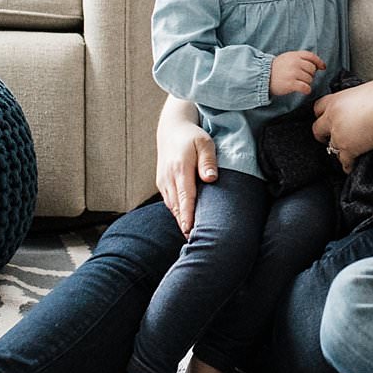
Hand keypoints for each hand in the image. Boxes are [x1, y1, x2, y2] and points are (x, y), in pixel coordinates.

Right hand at [155, 112, 216, 236]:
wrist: (171, 129)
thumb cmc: (192, 136)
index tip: (190, 232)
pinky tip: (186, 223)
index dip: (187, 217)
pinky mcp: (162, 184)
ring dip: (180, 221)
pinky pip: (170, 202)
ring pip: (172, 207)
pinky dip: (177, 213)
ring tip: (192, 238)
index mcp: (180, 169)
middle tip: (196, 244)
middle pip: (177, 207)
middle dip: (185, 225)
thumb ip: (208, 160)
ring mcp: (163, 182)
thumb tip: (211, 179)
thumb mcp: (204, 142)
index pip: (185, 198)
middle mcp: (168, 178)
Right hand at [270, 49, 326, 98]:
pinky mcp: (291, 84)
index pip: (311, 56)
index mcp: (294, 55)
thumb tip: (317, 64)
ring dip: (307, 83)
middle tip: (302, 77)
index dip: (319, 62)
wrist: (263, 76)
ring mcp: (293, 73)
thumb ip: (300, 58)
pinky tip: (303, 90)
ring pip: (309, 79)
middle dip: (310, 74)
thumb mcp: (287, 58)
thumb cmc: (276, 68)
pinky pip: (306, 88)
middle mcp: (295, 63)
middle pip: (312, 69)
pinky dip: (306, 90)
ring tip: (299, 83)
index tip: (322, 67)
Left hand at [311, 79, 372, 171]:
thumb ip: (366, 90)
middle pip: (317, 129)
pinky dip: (348, 165)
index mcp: (336, 101)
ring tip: (344, 152)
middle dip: (321, 134)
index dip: (321, 113)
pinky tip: (351, 167)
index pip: (318, 107)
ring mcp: (339, 135)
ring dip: (337, 150)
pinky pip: (345, 162)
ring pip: (331, 147)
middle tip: (325, 137)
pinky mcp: (348, 149)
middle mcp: (333, 118)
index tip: (322, 117)